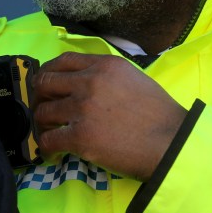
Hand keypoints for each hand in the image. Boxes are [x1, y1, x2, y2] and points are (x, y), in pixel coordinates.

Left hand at [31, 52, 185, 180]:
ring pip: (43, 112)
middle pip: (45, 82)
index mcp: (104, 66)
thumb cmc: (159, 114)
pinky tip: (53, 151)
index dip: (49, 72)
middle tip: (44, 108)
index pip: (63, 61)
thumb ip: (106, 76)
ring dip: (43, 124)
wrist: (171, 143)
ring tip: (50, 132)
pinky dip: (47, 147)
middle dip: (39, 96)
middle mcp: (90, 82)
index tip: (47, 84)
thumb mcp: (133, 79)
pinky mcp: (80, 137)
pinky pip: (48, 139)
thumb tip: (83, 82)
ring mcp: (83, 109)